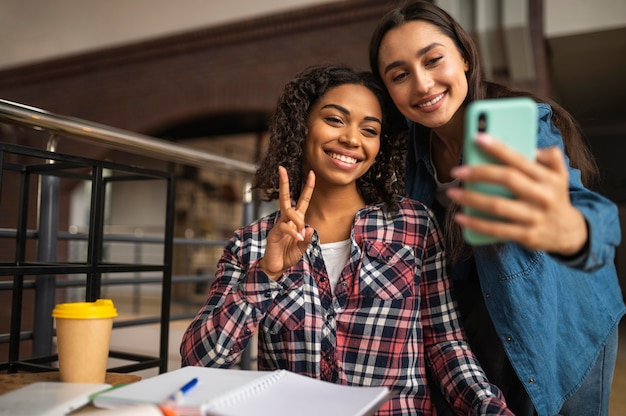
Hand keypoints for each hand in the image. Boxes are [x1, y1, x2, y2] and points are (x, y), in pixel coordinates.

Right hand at [259, 166, 315, 279]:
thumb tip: (310, 227)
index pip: (302, 201)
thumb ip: (307, 239)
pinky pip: (285, 227)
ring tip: (300, 235)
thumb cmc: (287, 256)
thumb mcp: (302, 248)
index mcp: (294, 221)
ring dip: (298, 221)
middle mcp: (286, 220)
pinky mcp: (274, 234)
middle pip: (285, 198)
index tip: (312, 173)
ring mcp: (279, 226)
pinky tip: (297, 239)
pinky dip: (293, 232)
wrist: (275, 268)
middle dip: (284, 183)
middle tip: (282, 168)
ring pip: (288, 212)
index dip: (308, 188)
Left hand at [446, 133, 586, 254]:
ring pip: (498, 206)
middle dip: (479, 173)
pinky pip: (496, 230)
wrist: (570, 233)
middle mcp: (542, 196)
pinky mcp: (526, 236)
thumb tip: (528, 146)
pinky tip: (460, 218)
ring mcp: (534, 217)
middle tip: (457, 171)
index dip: (499, 147)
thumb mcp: (560, 173)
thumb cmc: (554, 196)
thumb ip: (549, 156)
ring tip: (452, 193)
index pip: (520, 159)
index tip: (478, 138)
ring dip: (471, 199)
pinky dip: (475, 224)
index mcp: (548, 177)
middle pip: (507, 179)